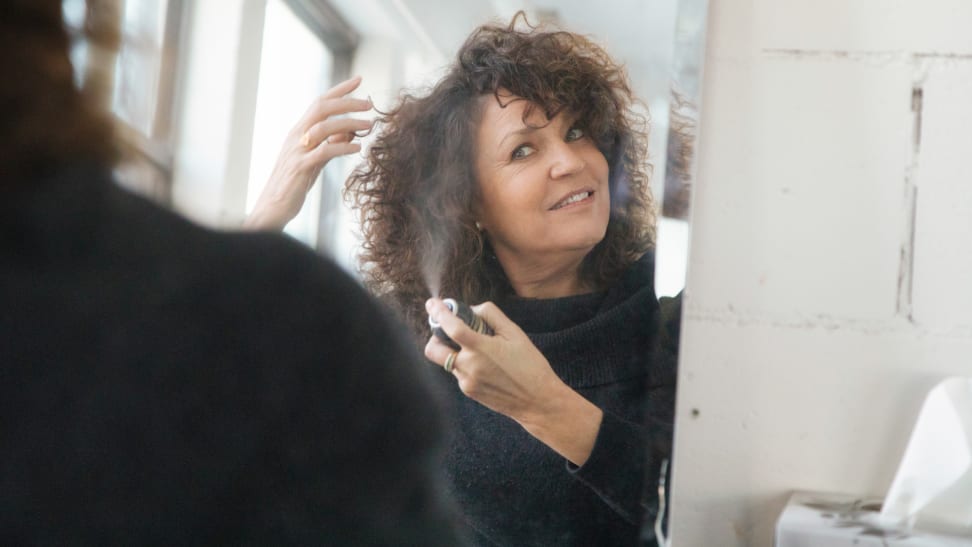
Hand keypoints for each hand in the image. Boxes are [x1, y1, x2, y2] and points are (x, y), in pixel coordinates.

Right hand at [244, 76, 373, 230]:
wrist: (273, 206)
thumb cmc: (294, 183)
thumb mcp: (314, 159)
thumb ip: (330, 143)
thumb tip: (350, 132)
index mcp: (299, 131)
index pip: (319, 103)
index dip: (339, 90)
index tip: (359, 80)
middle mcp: (296, 136)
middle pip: (322, 108)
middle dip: (347, 102)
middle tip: (369, 103)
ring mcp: (297, 150)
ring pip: (324, 127)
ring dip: (350, 124)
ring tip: (369, 126)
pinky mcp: (301, 167)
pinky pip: (324, 151)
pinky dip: (343, 147)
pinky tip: (357, 148)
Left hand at [425, 298, 561, 419]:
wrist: (538, 401)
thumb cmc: (530, 365)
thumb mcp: (515, 333)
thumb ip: (491, 316)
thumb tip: (472, 310)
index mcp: (480, 348)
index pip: (450, 327)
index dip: (439, 312)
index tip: (433, 303)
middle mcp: (468, 366)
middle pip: (433, 350)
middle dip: (436, 336)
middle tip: (449, 330)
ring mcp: (466, 382)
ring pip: (446, 361)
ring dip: (453, 350)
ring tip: (477, 348)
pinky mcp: (469, 392)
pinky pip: (458, 373)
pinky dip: (465, 364)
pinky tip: (486, 365)